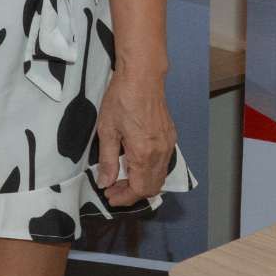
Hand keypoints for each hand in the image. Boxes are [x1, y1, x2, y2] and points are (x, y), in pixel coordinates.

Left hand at [94, 66, 175, 206]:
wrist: (142, 78)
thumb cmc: (121, 100)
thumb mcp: (107, 130)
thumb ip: (107, 159)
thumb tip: (105, 182)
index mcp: (144, 154)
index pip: (140, 189)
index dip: (125, 197)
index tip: (110, 197)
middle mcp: (161, 153)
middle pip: (152, 187)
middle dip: (133, 193)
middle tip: (113, 190)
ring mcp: (169, 145)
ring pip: (159, 176)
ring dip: (142, 182)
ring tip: (121, 179)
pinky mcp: (171, 137)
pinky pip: (163, 164)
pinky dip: (150, 171)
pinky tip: (134, 164)